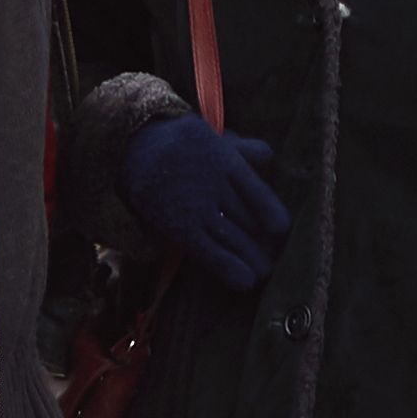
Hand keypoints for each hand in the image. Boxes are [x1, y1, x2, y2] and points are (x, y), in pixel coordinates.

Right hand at [116, 110, 291, 291]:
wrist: (134, 151)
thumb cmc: (181, 144)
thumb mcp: (211, 135)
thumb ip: (241, 148)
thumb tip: (268, 157)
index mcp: (224, 161)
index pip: (254, 189)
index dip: (269, 210)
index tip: (282, 228)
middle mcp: (213, 187)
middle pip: (247, 218)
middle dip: (264, 241)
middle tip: (280, 258)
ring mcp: (196, 209)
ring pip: (232, 237)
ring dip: (252, 257)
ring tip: (266, 273)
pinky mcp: (180, 229)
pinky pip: (208, 251)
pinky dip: (227, 267)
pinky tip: (245, 282)